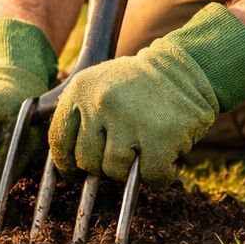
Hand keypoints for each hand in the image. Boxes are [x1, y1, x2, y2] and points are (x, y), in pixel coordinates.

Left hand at [49, 4, 244, 183]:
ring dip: (131, 169)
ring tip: (144, 150)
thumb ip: (81, 117)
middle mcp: (101, 103)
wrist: (186, 67)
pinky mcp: (160, 137)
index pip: (59, 140)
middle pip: (87, 161)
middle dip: (104, 165)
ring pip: (115, 171)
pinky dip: (159, 174)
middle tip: (122, 153)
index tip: (73, 171)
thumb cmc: (139, 85)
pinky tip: (165, 159)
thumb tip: (66, 167)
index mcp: (81, 90)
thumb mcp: (100, 85)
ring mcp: (130, 120)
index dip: (65, 162)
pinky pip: (151, 176)